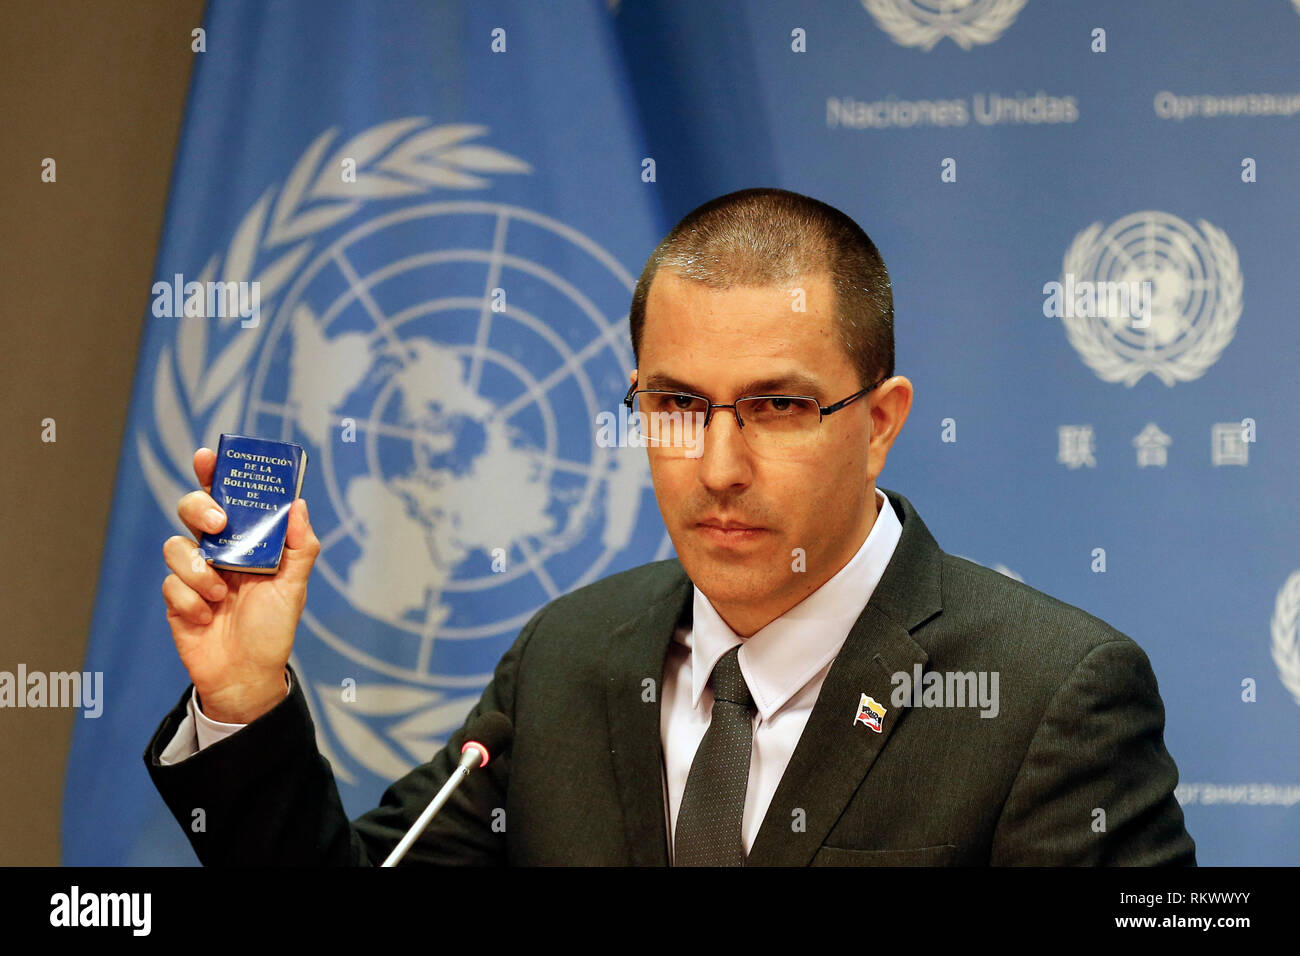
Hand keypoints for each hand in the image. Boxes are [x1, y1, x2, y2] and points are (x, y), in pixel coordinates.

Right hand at [161, 447, 320, 722]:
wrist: (247, 674)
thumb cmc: (273, 628)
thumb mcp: (295, 586)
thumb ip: (300, 546)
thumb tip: (298, 504)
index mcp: (247, 540)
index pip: (229, 497)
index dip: (214, 473)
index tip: (208, 457)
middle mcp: (218, 549)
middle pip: (191, 508)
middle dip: (199, 508)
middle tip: (218, 523)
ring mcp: (194, 572)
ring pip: (176, 546)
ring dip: (200, 571)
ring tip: (221, 595)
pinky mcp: (175, 597)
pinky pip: (171, 584)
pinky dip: (191, 601)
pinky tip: (208, 617)